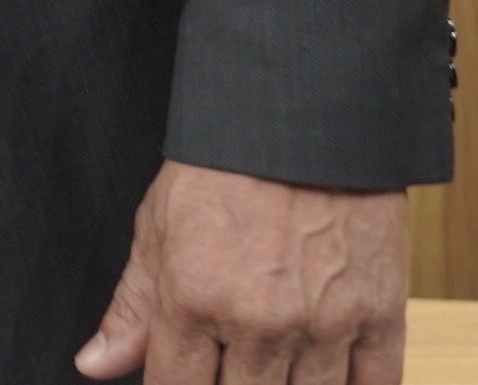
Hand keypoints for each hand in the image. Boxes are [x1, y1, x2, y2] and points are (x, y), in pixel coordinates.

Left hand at [76, 161, 407, 383]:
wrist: (305, 118)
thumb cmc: (224, 168)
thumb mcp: (157, 228)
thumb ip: (132, 307)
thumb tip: (97, 365)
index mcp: (193, 300)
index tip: (181, 380)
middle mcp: (258, 322)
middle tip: (229, 367)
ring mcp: (324, 325)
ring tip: (269, 370)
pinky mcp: (380, 316)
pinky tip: (328, 379)